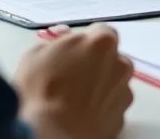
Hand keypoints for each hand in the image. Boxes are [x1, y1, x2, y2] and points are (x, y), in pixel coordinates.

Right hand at [15, 22, 132, 138]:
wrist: (51, 136)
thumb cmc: (41, 93)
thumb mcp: (35, 55)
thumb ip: (55, 46)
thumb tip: (57, 50)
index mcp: (102, 42)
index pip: (100, 31)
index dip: (84, 41)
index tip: (70, 51)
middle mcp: (120, 65)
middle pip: (110, 58)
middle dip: (94, 64)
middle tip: (70, 76)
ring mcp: (123, 94)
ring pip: (112, 84)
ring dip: (98, 88)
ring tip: (72, 101)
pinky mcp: (120, 121)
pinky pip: (110, 109)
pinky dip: (99, 110)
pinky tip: (79, 116)